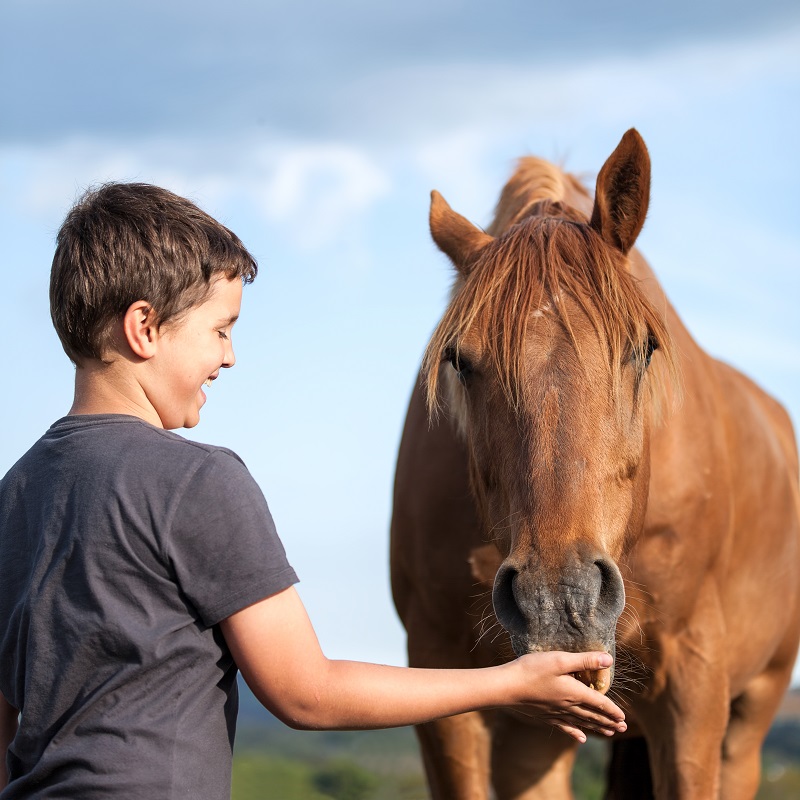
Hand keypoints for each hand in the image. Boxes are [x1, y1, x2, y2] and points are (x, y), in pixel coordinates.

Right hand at [507, 651, 626, 742]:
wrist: (507, 687)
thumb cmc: (532, 670)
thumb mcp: (559, 660)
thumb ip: (584, 660)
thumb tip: (609, 659)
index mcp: (574, 692)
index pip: (599, 703)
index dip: (612, 710)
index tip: (624, 717)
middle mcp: (568, 706)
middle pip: (593, 716)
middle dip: (609, 722)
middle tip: (623, 729)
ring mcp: (557, 713)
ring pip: (582, 723)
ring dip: (597, 728)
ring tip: (610, 733)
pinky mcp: (546, 716)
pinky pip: (565, 727)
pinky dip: (575, 733)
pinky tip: (581, 738)